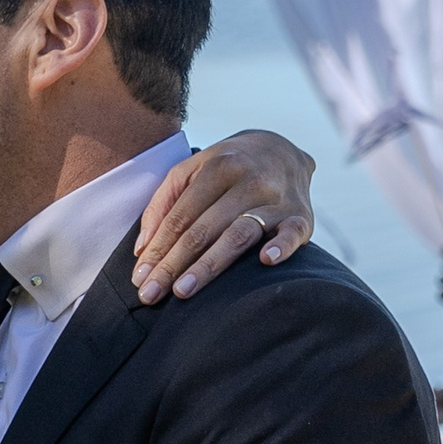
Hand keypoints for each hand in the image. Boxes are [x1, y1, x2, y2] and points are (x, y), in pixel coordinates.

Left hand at [133, 131, 314, 303]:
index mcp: (218, 167)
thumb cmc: (227, 169)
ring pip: (239, 234)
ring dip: (210, 264)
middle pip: (204, 229)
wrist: (282, 149)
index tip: (140, 278)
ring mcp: (277, 199)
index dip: (158, 248)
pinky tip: (265, 261)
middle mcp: (249, 181)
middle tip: (151, 294)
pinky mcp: (302, 216)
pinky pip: (292, 233)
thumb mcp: (191, 170)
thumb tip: (142, 248)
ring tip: (183, 291)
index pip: (181, 216)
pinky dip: (281, 246)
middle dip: (173, 264)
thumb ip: (163, 204)